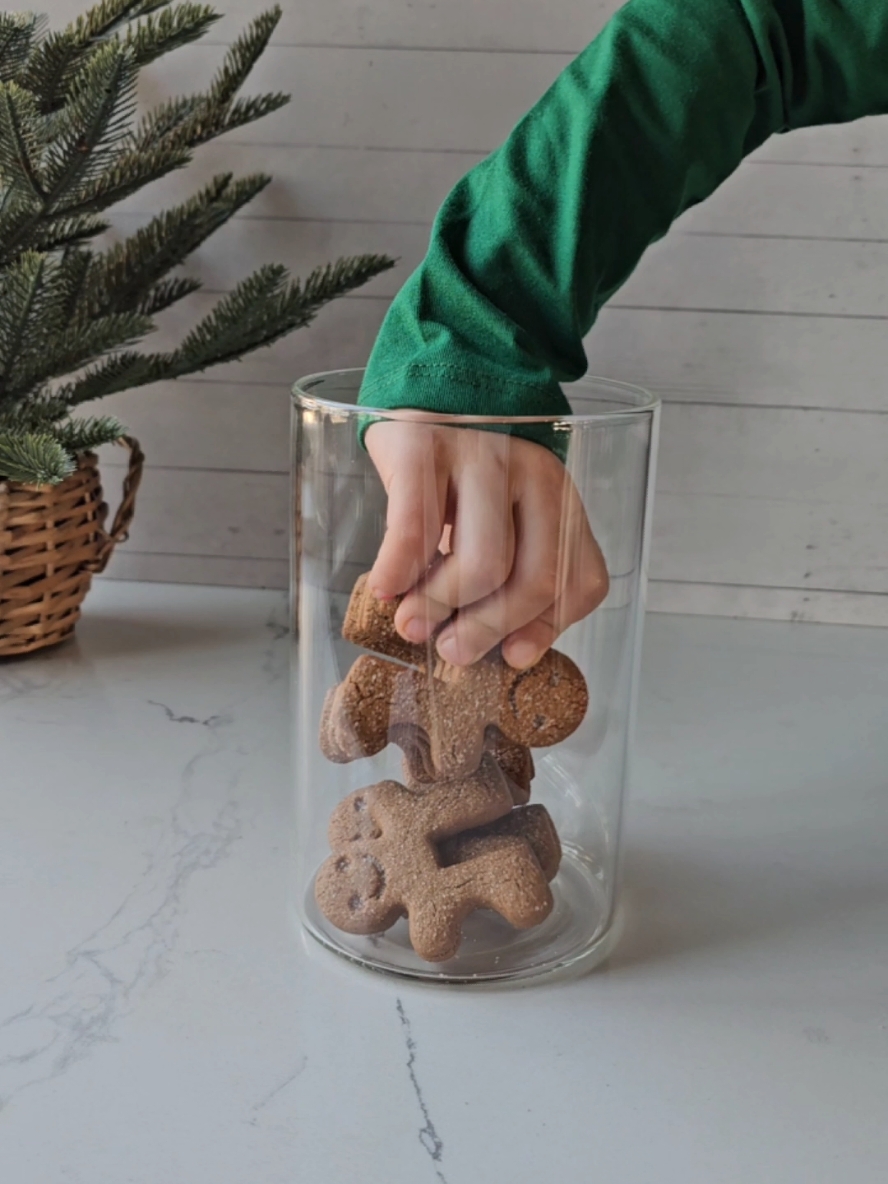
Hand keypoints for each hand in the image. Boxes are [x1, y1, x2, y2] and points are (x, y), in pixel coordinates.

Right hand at [364, 416, 608, 668]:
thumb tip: (509, 653)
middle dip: (487, 629)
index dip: (547, 628)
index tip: (509, 656)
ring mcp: (482, 458)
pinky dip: (397, 571)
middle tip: (450, 650)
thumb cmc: (462, 477)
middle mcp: (534, 475)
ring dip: (441, 606)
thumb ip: (516, 575)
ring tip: (412, 624)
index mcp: (560, 502)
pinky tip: (384, 588)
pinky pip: (416, 527)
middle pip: (533, 579)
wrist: (426, 392)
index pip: (580, 580)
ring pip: (483, 561)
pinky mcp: (426, 447)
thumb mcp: (506, 519)